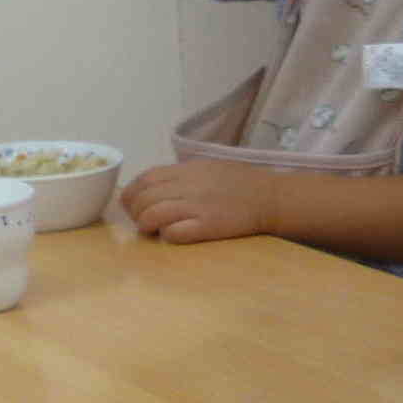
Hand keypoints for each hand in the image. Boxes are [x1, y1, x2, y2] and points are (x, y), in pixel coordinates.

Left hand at [122, 159, 278, 242]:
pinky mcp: (208, 226)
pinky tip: (172, 235)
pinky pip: (174, 233)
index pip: (143, 180)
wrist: (272, 197)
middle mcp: (186, 186)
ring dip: (145, 226)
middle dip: (135, 213)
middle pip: (142, 199)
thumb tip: (153, 186)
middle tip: (142, 221)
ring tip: (152, 231)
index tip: (132, 205)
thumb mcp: (206, 167)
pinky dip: (167, 235)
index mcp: (184, 170)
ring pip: (152, 215)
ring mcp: (196, 206)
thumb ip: (179, 175)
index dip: (130, 194)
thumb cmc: (241, 182)